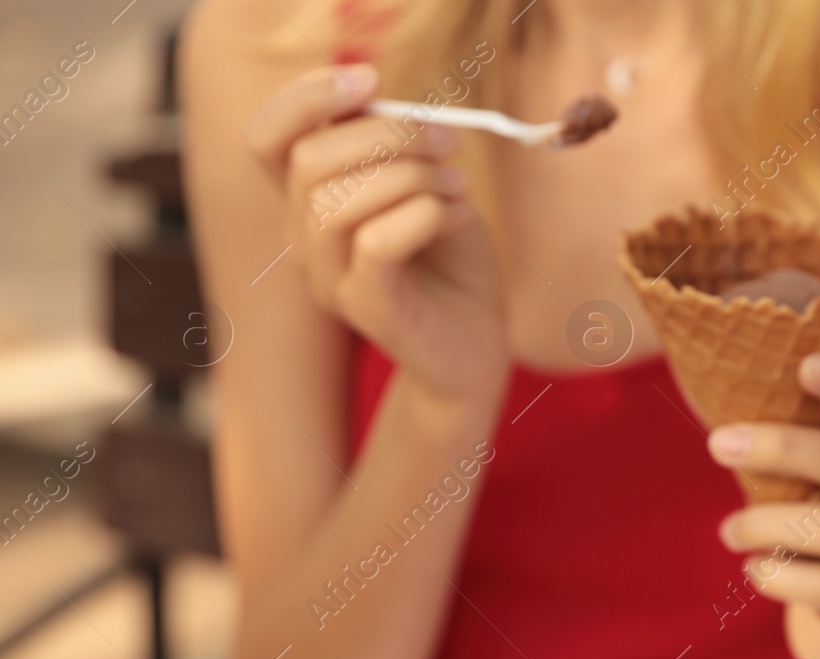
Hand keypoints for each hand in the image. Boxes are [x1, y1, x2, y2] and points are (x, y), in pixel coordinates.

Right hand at [244, 64, 506, 403]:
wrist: (478, 344)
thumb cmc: (452, 261)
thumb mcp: (424, 186)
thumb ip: (392, 145)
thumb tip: (374, 93)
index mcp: (308, 203)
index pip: (267, 139)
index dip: (305, 98)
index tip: (370, 79)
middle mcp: (304, 242)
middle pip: (308, 161)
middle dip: (387, 133)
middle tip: (448, 144)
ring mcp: (330, 280)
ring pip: (337, 201)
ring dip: (412, 176)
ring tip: (459, 188)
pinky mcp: (367, 309)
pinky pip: (375, 243)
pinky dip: (425, 214)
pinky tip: (459, 217)